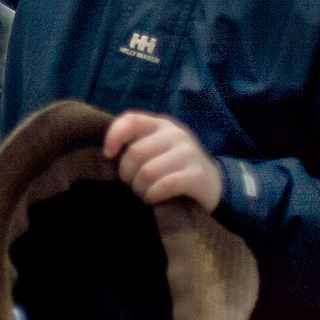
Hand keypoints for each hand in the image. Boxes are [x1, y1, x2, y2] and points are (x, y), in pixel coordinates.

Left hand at [104, 111, 222, 212]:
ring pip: (147, 172)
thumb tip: (107, 153)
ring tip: (143, 193)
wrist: (212, 184)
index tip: (108, 155)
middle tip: (132, 184)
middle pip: (135, 153)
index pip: (131, 120)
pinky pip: (163, 186)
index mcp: (161, 124)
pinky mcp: (196, 175)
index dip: (113, 136)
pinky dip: (152, 195)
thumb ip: (136, 143)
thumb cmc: (173, 166)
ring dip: (139, 188)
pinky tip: (152, 198)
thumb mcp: (157, 147)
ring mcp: (188, 153)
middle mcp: (176, 134)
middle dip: (126, 174)